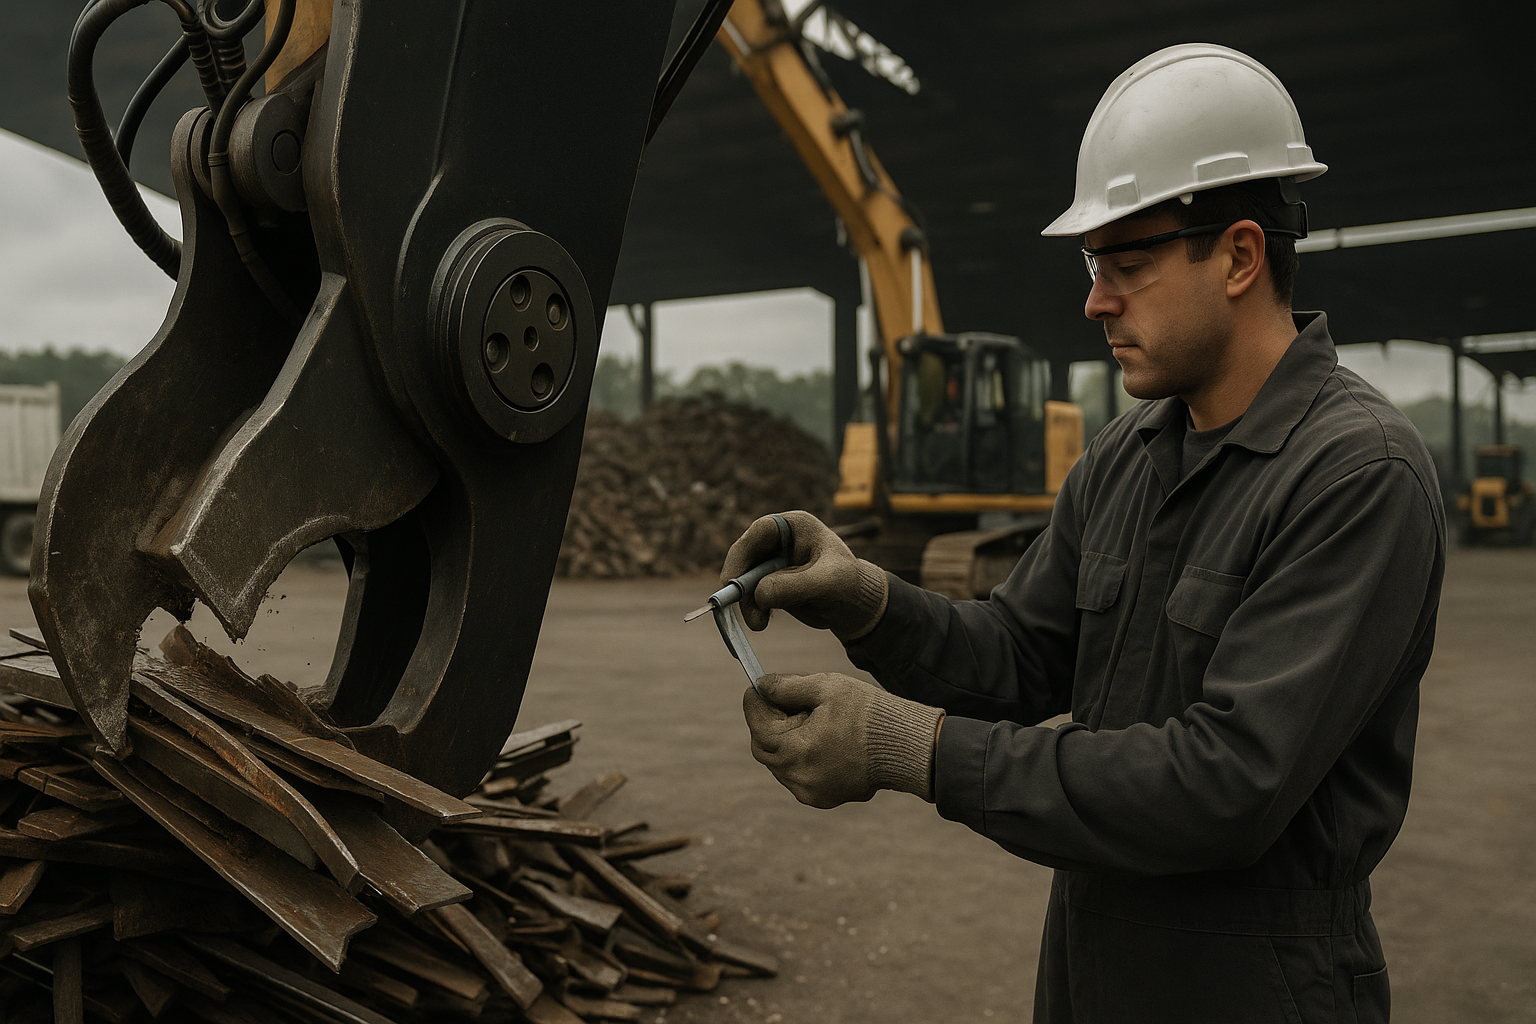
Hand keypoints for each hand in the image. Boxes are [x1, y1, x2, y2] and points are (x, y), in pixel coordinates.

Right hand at [721, 511, 888, 638]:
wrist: (856, 605)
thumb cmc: (849, 583)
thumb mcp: (827, 582)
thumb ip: (794, 585)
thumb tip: (759, 594)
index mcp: (794, 526)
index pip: (759, 532)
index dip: (742, 554)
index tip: (732, 580)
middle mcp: (779, 541)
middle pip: (746, 556)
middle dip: (741, 585)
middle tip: (746, 611)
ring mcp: (772, 563)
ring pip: (744, 579)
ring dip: (746, 602)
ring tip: (759, 624)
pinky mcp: (770, 584)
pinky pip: (750, 595)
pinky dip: (752, 608)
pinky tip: (762, 621)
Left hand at [742, 672, 943, 808]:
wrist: (904, 745)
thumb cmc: (867, 712)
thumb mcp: (826, 687)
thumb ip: (787, 686)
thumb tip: (761, 685)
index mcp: (795, 749)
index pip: (757, 725)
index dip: (754, 704)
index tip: (757, 688)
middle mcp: (798, 777)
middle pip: (763, 748)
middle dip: (767, 723)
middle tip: (782, 702)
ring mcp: (809, 792)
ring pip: (779, 765)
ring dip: (783, 742)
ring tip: (809, 721)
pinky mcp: (821, 799)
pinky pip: (796, 778)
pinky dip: (798, 760)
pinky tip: (818, 742)